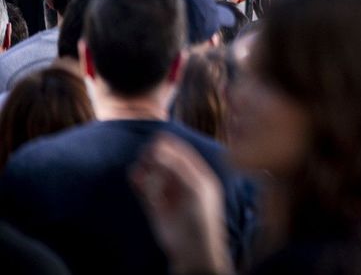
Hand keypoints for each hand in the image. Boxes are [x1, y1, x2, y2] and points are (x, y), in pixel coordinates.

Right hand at [131, 133, 232, 274]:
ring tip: (142, 165)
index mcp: (199, 174)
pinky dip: (139, 181)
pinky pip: (144, 189)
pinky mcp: (154, 206)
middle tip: (147, 153)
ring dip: (147, 168)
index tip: (157, 137)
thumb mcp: (193, 188)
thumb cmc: (200, 217)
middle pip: (166, 162)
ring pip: (154, 174)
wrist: (192, 249)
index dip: (171, 145)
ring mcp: (168, 193)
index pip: (183, 154)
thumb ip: (177, 168)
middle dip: (157, 156)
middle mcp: (183, 181)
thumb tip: (159, 148)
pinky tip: (134, 175)